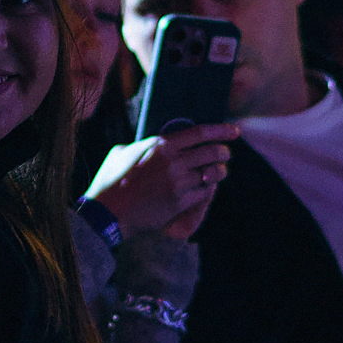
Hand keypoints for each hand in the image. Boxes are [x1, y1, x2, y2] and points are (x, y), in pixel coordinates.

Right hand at [85, 123, 238, 240]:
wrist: (108, 211)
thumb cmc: (110, 180)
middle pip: (212, 152)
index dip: (221, 130)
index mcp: (160, 145)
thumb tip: (150, 144)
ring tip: (219, 171)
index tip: (233, 131)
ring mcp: (178, 183)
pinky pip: (204, 192)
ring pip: (212, 173)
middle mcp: (173, 162)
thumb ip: (141, 145)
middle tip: (226, 153)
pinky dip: (208, 189)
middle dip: (224, 152)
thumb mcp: (121, 152)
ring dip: (219, 172)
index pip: (200, 133)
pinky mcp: (180, 202)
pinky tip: (206, 188)